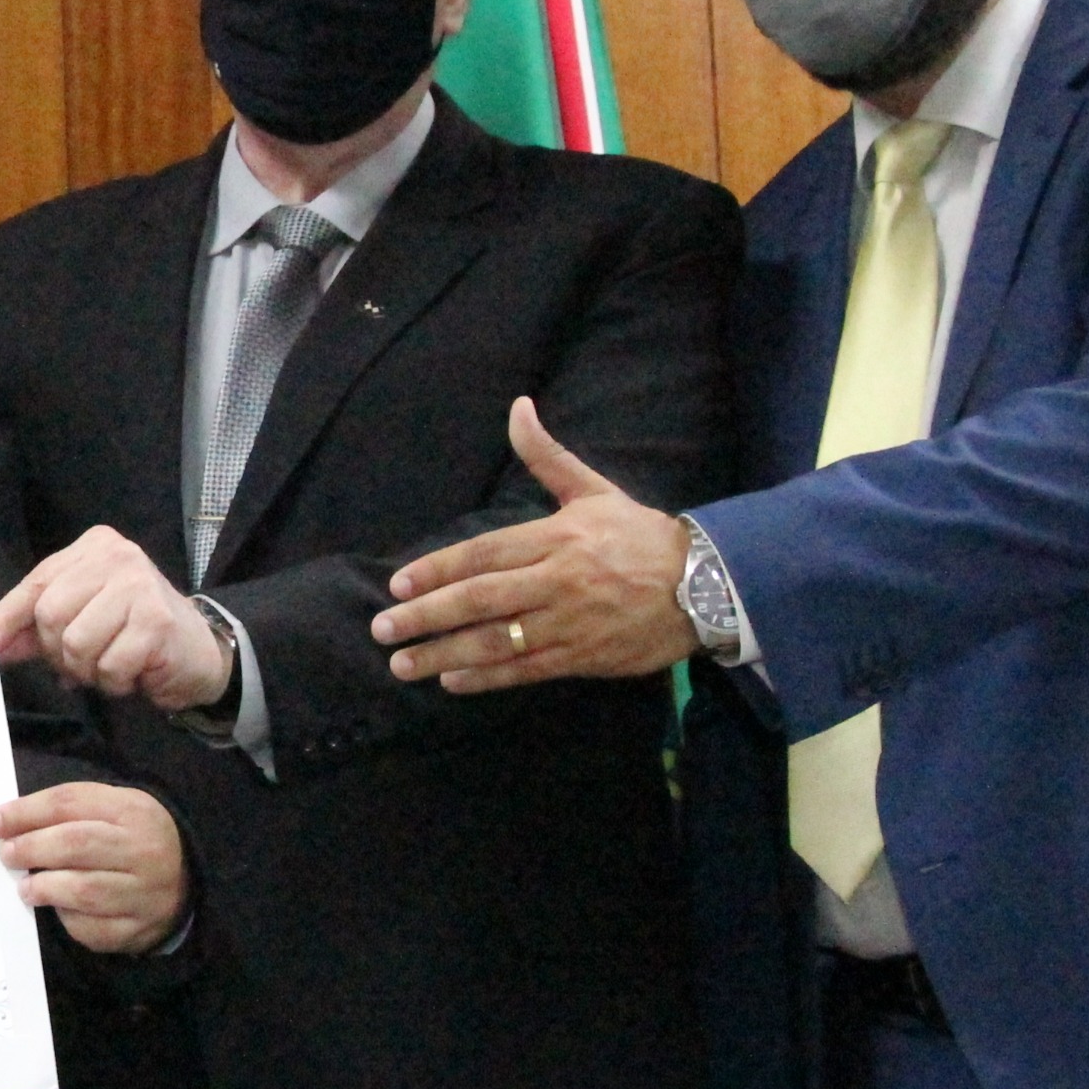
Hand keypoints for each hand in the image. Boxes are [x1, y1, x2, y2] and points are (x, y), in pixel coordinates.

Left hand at [0, 527, 230, 713]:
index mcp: (93, 548)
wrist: (197, 650)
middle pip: (50, 614)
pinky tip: (134, 671)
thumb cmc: (132, 631)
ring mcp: (139, 585)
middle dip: (58, 651)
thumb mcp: (80, 619)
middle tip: (82, 661)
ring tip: (110, 664)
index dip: (6, 617)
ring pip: (76, 643)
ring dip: (88, 670)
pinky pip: (109, 665)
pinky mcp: (156, 620)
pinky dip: (115, 681)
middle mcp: (117, 556)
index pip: (36, 583)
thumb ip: (36, 628)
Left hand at [0, 783, 188, 955]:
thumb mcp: (109, 808)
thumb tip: (6, 822)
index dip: (26, 812)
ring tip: (25, 887)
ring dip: (45, 888)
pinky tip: (59, 908)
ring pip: (84, 890)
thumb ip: (64, 811)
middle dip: (32, 848)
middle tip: (7, 854)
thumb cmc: (130, 837)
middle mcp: (141, 850)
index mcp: (131, 811)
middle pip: (76, 844)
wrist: (186, 878)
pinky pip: (93, 928)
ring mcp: (143, 893)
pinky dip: (68, 919)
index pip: (70, 804)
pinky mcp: (137, 929)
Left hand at [373, 399, 696, 690]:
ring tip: (402, 664)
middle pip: (480, 599)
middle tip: (383, 629)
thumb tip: (518, 407)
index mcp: (556, 537)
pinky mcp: (583, 658)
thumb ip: (546, 456)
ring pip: (497, 641)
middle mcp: (557, 580)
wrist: (705, 586)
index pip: (483, 553)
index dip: (437, 569)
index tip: (397, 584)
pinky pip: (526, 669)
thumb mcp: (594, 490)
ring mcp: (569, 623)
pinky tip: (450, 681)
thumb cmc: (640, 536)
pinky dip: (486, 677)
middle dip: (426, 615)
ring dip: (444, 653)